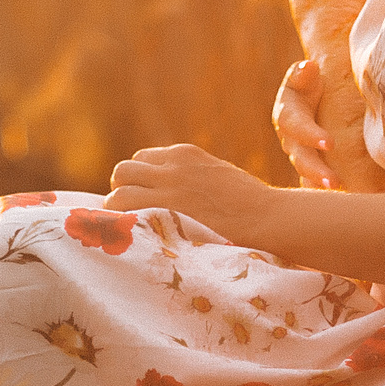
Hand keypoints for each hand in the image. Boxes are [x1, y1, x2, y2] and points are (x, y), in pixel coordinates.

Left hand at [107, 144, 282, 247]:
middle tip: (129, 213)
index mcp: (186, 154)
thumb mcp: (217, 177)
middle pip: (126, 169)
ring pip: (120, 185)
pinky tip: (124, 231)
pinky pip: (127, 205)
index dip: (139, 181)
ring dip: (117, 204)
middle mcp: (174, 163)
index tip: (143, 200)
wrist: (266, 216)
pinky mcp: (169, 204)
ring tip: (124, 224)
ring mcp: (170, 183)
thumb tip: (177, 195)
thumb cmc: (250, 204)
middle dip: (123, 189)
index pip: (143, 160)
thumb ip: (193, 178)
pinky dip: (120, 216)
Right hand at [271, 60, 334, 188]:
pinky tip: (342, 203)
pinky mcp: (312, 166)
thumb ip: (303, 73)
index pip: (297, 126)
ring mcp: (300, 155)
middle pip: (300, 158)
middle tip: (334, 182)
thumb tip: (308, 68)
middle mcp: (292, 139)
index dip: (311, 135)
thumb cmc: (311, 81)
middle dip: (315, 171)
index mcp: (288, 115)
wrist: (312, 93)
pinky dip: (322, 195)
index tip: (330, 143)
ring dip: (320, 185)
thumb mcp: (304, 74)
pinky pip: (314, 184)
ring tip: (339, 193)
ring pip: (306, 174)